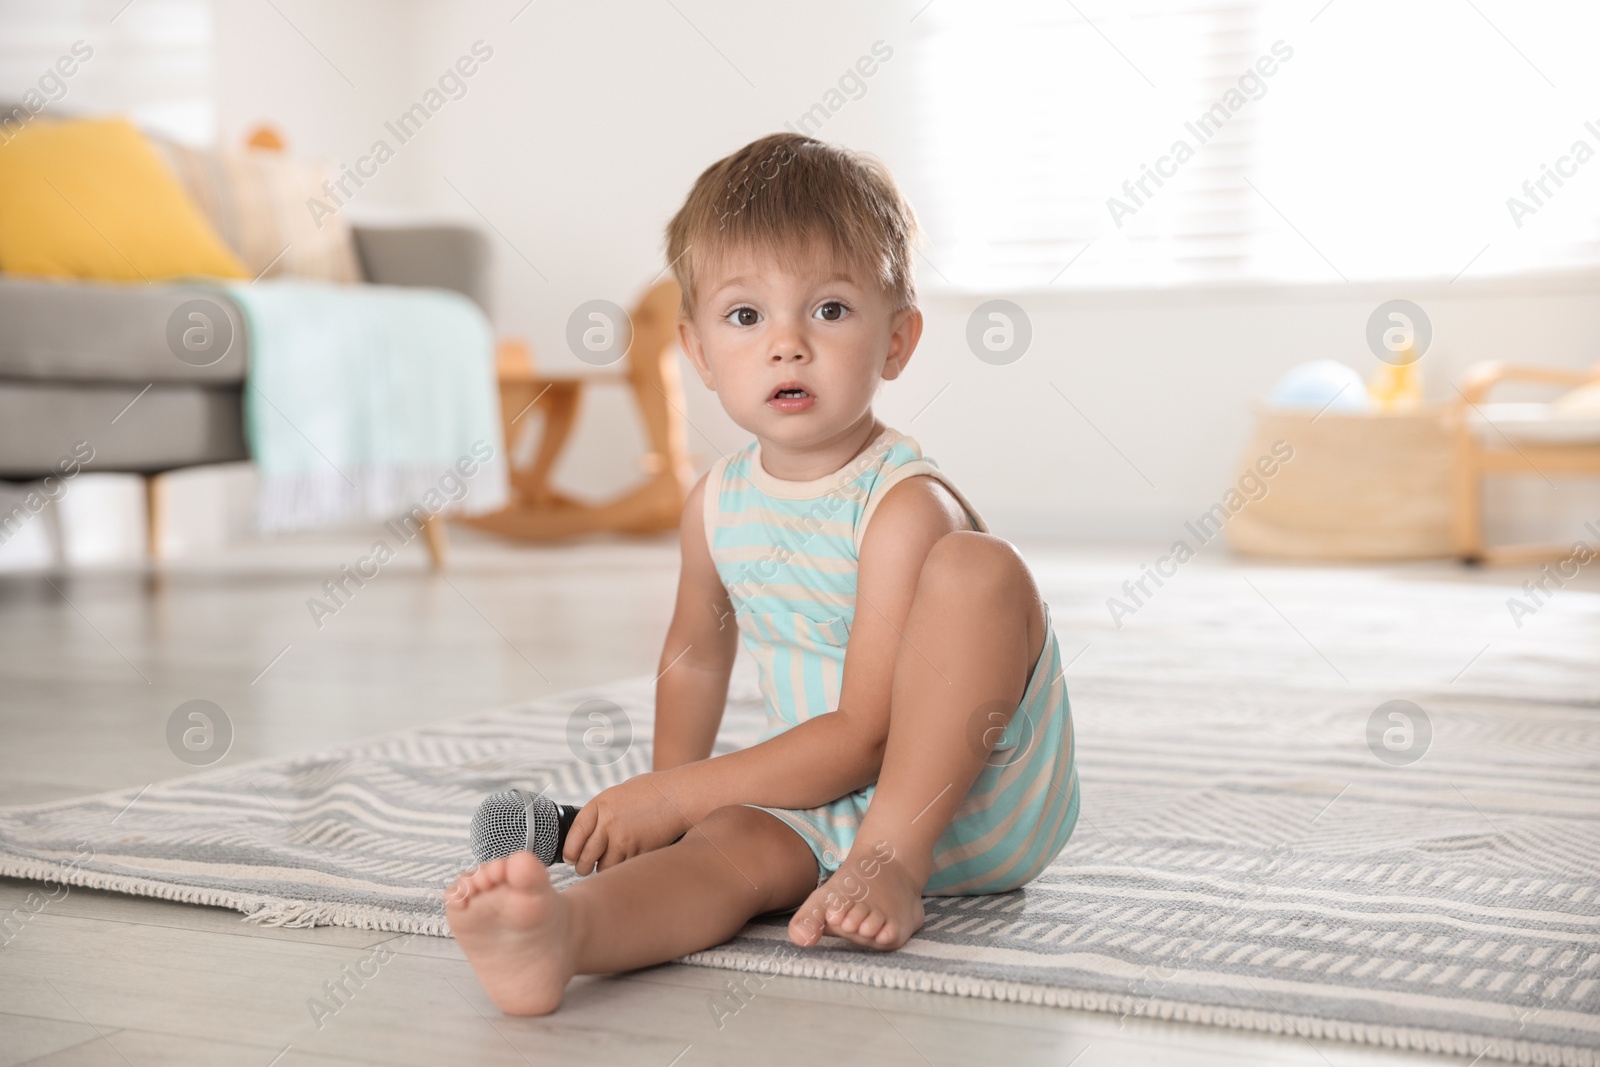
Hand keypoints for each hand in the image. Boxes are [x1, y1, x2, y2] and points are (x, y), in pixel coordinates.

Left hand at [562, 770, 692, 873]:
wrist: (680, 796)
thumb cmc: (651, 792)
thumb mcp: (618, 794)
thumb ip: (601, 812)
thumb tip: (586, 834)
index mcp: (600, 805)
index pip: (574, 836)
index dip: (569, 852)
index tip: (570, 858)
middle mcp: (609, 823)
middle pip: (585, 858)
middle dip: (583, 867)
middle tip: (585, 867)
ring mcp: (625, 840)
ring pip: (604, 868)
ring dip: (605, 869)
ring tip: (608, 864)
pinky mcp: (640, 852)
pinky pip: (624, 868)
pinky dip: (623, 868)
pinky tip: (628, 861)